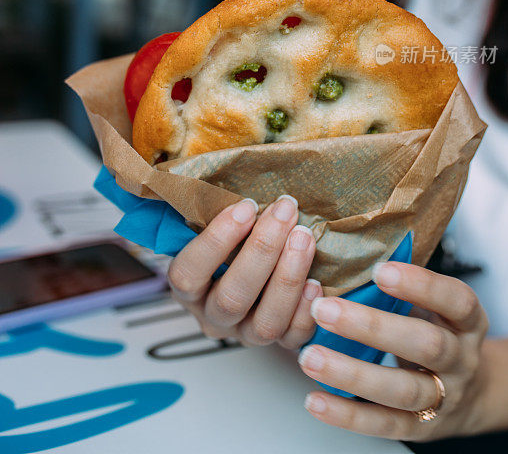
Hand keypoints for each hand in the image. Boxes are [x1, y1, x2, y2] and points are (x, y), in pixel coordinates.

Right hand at [167, 195, 321, 347]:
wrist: (257, 274)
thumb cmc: (237, 240)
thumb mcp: (219, 226)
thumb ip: (219, 208)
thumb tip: (228, 164)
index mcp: (188, 289)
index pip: (188, 274)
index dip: (216, 241)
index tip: (246, 206)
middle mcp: (212, 317)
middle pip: (232, 297)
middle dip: (262, 250)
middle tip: (285, 211)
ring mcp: (244, 334)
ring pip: (265, 323)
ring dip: (288, 277)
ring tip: (305, 237)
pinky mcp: (278, 346)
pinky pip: (293, 339)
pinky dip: (306, 311)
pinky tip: (317, 281)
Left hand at [298, 262, 489, 441]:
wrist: (470, 394)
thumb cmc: (437, 331)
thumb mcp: (433, 305)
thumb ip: (402, 288)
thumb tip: (347, 258)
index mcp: (467, 321)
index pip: (455, 300)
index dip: (421, 285)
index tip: (380, 270)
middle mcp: (461, 359)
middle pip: (426, 345)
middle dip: (372, 327)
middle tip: (325, 309)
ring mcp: (444, 398)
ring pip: (402, 390)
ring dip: (352, 374)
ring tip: (310, 357)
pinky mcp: (421, 429)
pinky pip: (383, 424)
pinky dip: (347, 415)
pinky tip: (315, 400)